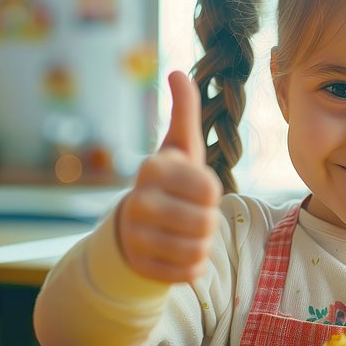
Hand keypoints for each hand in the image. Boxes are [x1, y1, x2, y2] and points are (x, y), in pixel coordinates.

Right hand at [116, 71, 222, 282]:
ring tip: (186, 232)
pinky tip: (177, 251)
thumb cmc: (169, 181)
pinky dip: (192, 266)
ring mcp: (136, 237)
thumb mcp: (179, 146)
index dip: (211, 192)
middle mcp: (138, 202)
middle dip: (208, 220)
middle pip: (206, 222)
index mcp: (152, 169)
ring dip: (201, 243)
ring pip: (198, 249)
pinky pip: (189, 273)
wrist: (134, 225)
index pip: (209, 189)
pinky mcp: (142, 267)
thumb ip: (184, 111)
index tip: (196, 188)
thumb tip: (178, 72)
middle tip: (192, 213)